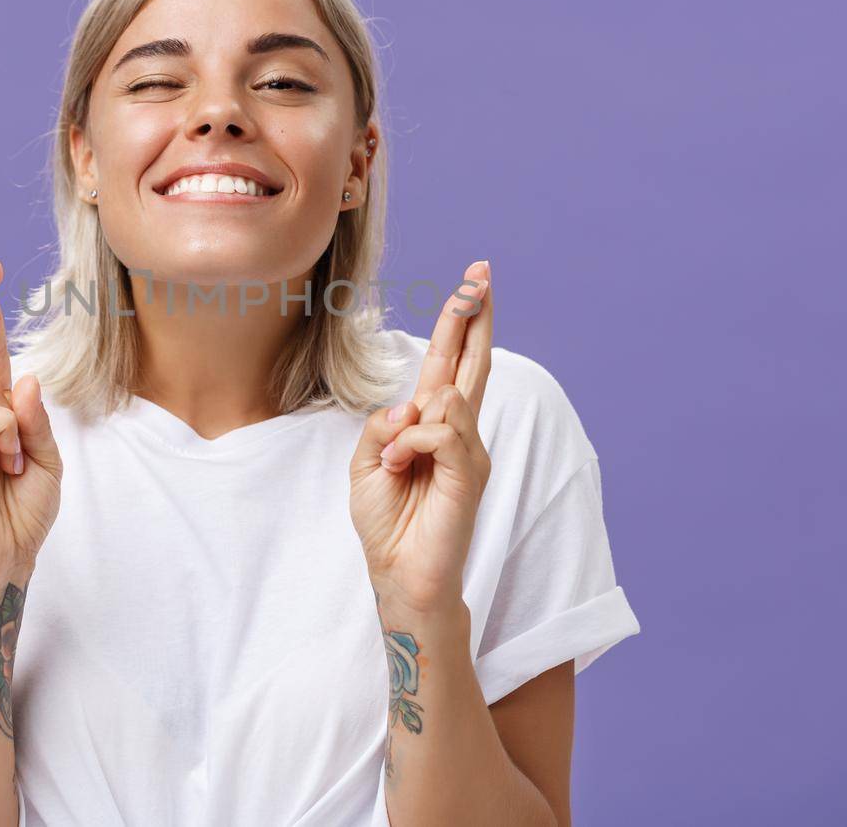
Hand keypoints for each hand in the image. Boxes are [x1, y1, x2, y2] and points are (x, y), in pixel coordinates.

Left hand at [349, 260, 493, 615]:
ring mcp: (469, 451)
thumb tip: (413, 404)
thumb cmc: (387, 524)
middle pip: (471, 362)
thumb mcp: (365, 465)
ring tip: (394, 466)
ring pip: (447, 398)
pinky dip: (410, 446)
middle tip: (481, 272)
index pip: (451, 363)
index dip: (462, 322)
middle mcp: (458, 432)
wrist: (400, 574)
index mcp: (432, 426)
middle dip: (474, 315)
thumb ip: (383, 426)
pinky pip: (440, 431)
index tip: (473, 282)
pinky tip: (400, 470)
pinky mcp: (470, 472)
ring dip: (407, 428)